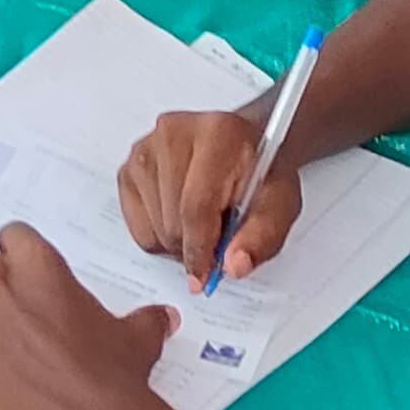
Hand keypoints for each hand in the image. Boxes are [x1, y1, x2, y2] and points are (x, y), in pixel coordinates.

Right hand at [117, 95, 296, 287]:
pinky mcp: (129, 168)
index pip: (195, 207)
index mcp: (217, 133)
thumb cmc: (260, 173)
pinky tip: (181, 218)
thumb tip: (234, 265)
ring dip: (179, 242)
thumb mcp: (280, 204)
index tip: (206, 276)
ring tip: (203, 223)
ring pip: (154, 229)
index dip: (200, 250)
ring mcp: (146, 150)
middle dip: (194, 246)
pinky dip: (160, 236)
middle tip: (218, 239)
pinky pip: (137, 229)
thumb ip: (264, 236)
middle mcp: (174, 133)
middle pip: (172, 222)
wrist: (243, 149)